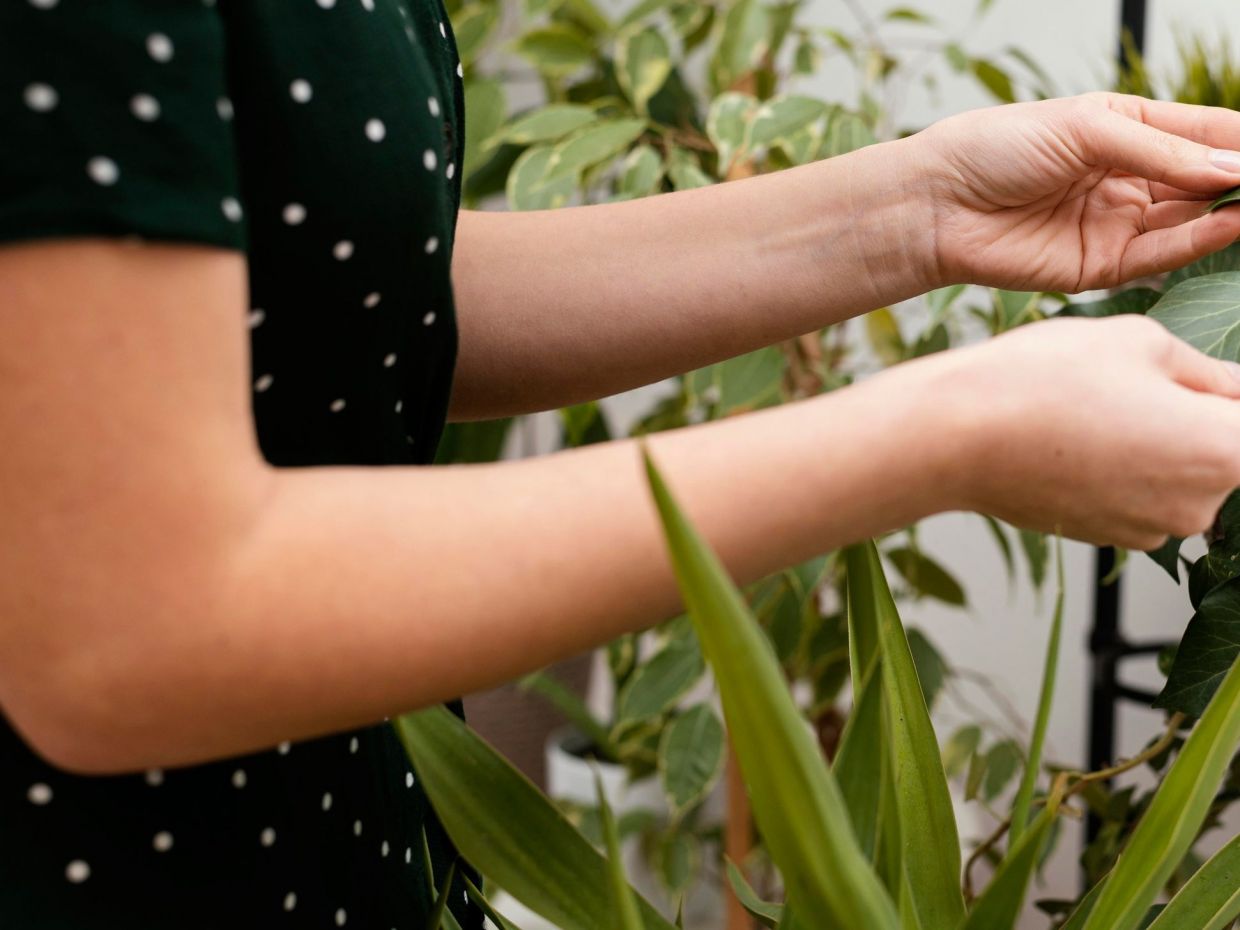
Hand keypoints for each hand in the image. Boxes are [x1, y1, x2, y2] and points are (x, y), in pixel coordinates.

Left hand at [919, 92, 1239, 291]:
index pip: (1205, 132)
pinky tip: (1228, 223)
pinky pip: (1159, 255)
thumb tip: (1230, 166)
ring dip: (1231, 211)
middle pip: (1206, 179)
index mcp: (1126, 129)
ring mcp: (1115, 223)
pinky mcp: (1099, 266)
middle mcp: (1128, 178)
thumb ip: (1159, 148)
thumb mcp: (1084, 128)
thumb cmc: (994, 150)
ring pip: (1190, 219)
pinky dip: (1196, 241)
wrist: (936, 204)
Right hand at [927, 314, 1239, 548]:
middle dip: (1195, 417)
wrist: (958, 435)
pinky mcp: (1105, 537)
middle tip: (1135, 379)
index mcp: (1223, 451)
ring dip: (1154, 444)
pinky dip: (1117, 469)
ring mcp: (1148, 529)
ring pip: (1176, 475)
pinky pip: (1134, 495)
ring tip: (1096, 407)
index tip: (1194, 386)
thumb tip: (1232, 387)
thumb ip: (1206, 371)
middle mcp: (1197, 506)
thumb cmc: (1042, 382)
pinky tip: (1075, 436)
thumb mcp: (1141, 341)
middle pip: (1222, 453)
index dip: (1227, 397)